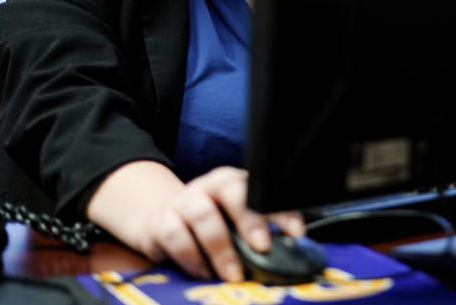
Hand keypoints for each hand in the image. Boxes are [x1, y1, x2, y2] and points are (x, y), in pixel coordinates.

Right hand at [86, 162, 303, 281]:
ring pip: (203, 215)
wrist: (160, 220)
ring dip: (221, 248)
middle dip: (250, 219)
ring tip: (233, 274)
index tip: (295, 233)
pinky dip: (192, 258)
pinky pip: (177, 236)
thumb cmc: (210, 224)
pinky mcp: (162, 220)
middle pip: (232, 191)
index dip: (281, 211)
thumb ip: (257, 232)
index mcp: (235, 182)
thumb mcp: (235, 223)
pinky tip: (204, 272)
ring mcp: (185, 200)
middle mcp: (210, 185)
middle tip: (262, 248)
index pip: (262, 190)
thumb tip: (288, 254)